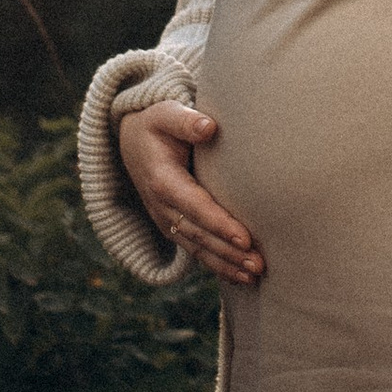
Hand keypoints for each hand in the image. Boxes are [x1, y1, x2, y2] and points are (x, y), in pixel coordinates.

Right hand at [116, 102, 263, 285]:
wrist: (132, 142)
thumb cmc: (157, 123)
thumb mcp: (166, 113)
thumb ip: (186, 121)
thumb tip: (208, 128)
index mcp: (163, 181)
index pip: (195, 207)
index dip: (220, 224)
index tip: (245, 238)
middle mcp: (162, 207)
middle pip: (200, 235)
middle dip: (229, 253)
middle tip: (259, 266)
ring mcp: (167, 221)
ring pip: (199, 248)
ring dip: (226, 265)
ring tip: (255, 276)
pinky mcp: (174, 227)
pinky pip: (196, 250)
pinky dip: (218, 266)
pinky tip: (240, 277)